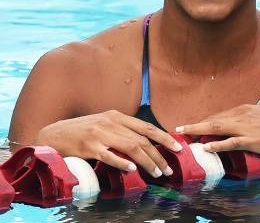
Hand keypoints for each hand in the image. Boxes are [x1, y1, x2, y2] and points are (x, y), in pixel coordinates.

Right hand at [35, 110, 182, 176]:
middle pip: (142, 139)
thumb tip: (144, 144)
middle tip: (167, 169)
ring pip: (130, 147)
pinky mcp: (88, 147)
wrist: (52, 134)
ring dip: (146, 162)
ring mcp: (99, 134)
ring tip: (156, 173)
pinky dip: (122, 162)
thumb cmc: (81, 132)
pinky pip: (109, 155)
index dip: (164, 138)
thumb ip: (121, 131)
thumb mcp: (103, 125)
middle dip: (158, 155)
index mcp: (116, 116)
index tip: (177, 148)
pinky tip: (132, 169)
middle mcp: (110, 122)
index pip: (146, 127)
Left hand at [177, 104, 259, 155]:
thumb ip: (255, 121)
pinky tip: (206, 147)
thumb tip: (247, 127)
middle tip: (178, 130)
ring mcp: (248, 127)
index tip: (191, 125)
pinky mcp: (254, 140)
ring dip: (198, 131)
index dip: (204, 121)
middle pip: (214, 119)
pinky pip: (231, 142)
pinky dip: (217, 144)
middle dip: (195, 125)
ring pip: (217, 127)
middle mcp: (245, 114)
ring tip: (183, 135)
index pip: (221, 115)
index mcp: (248, 109)